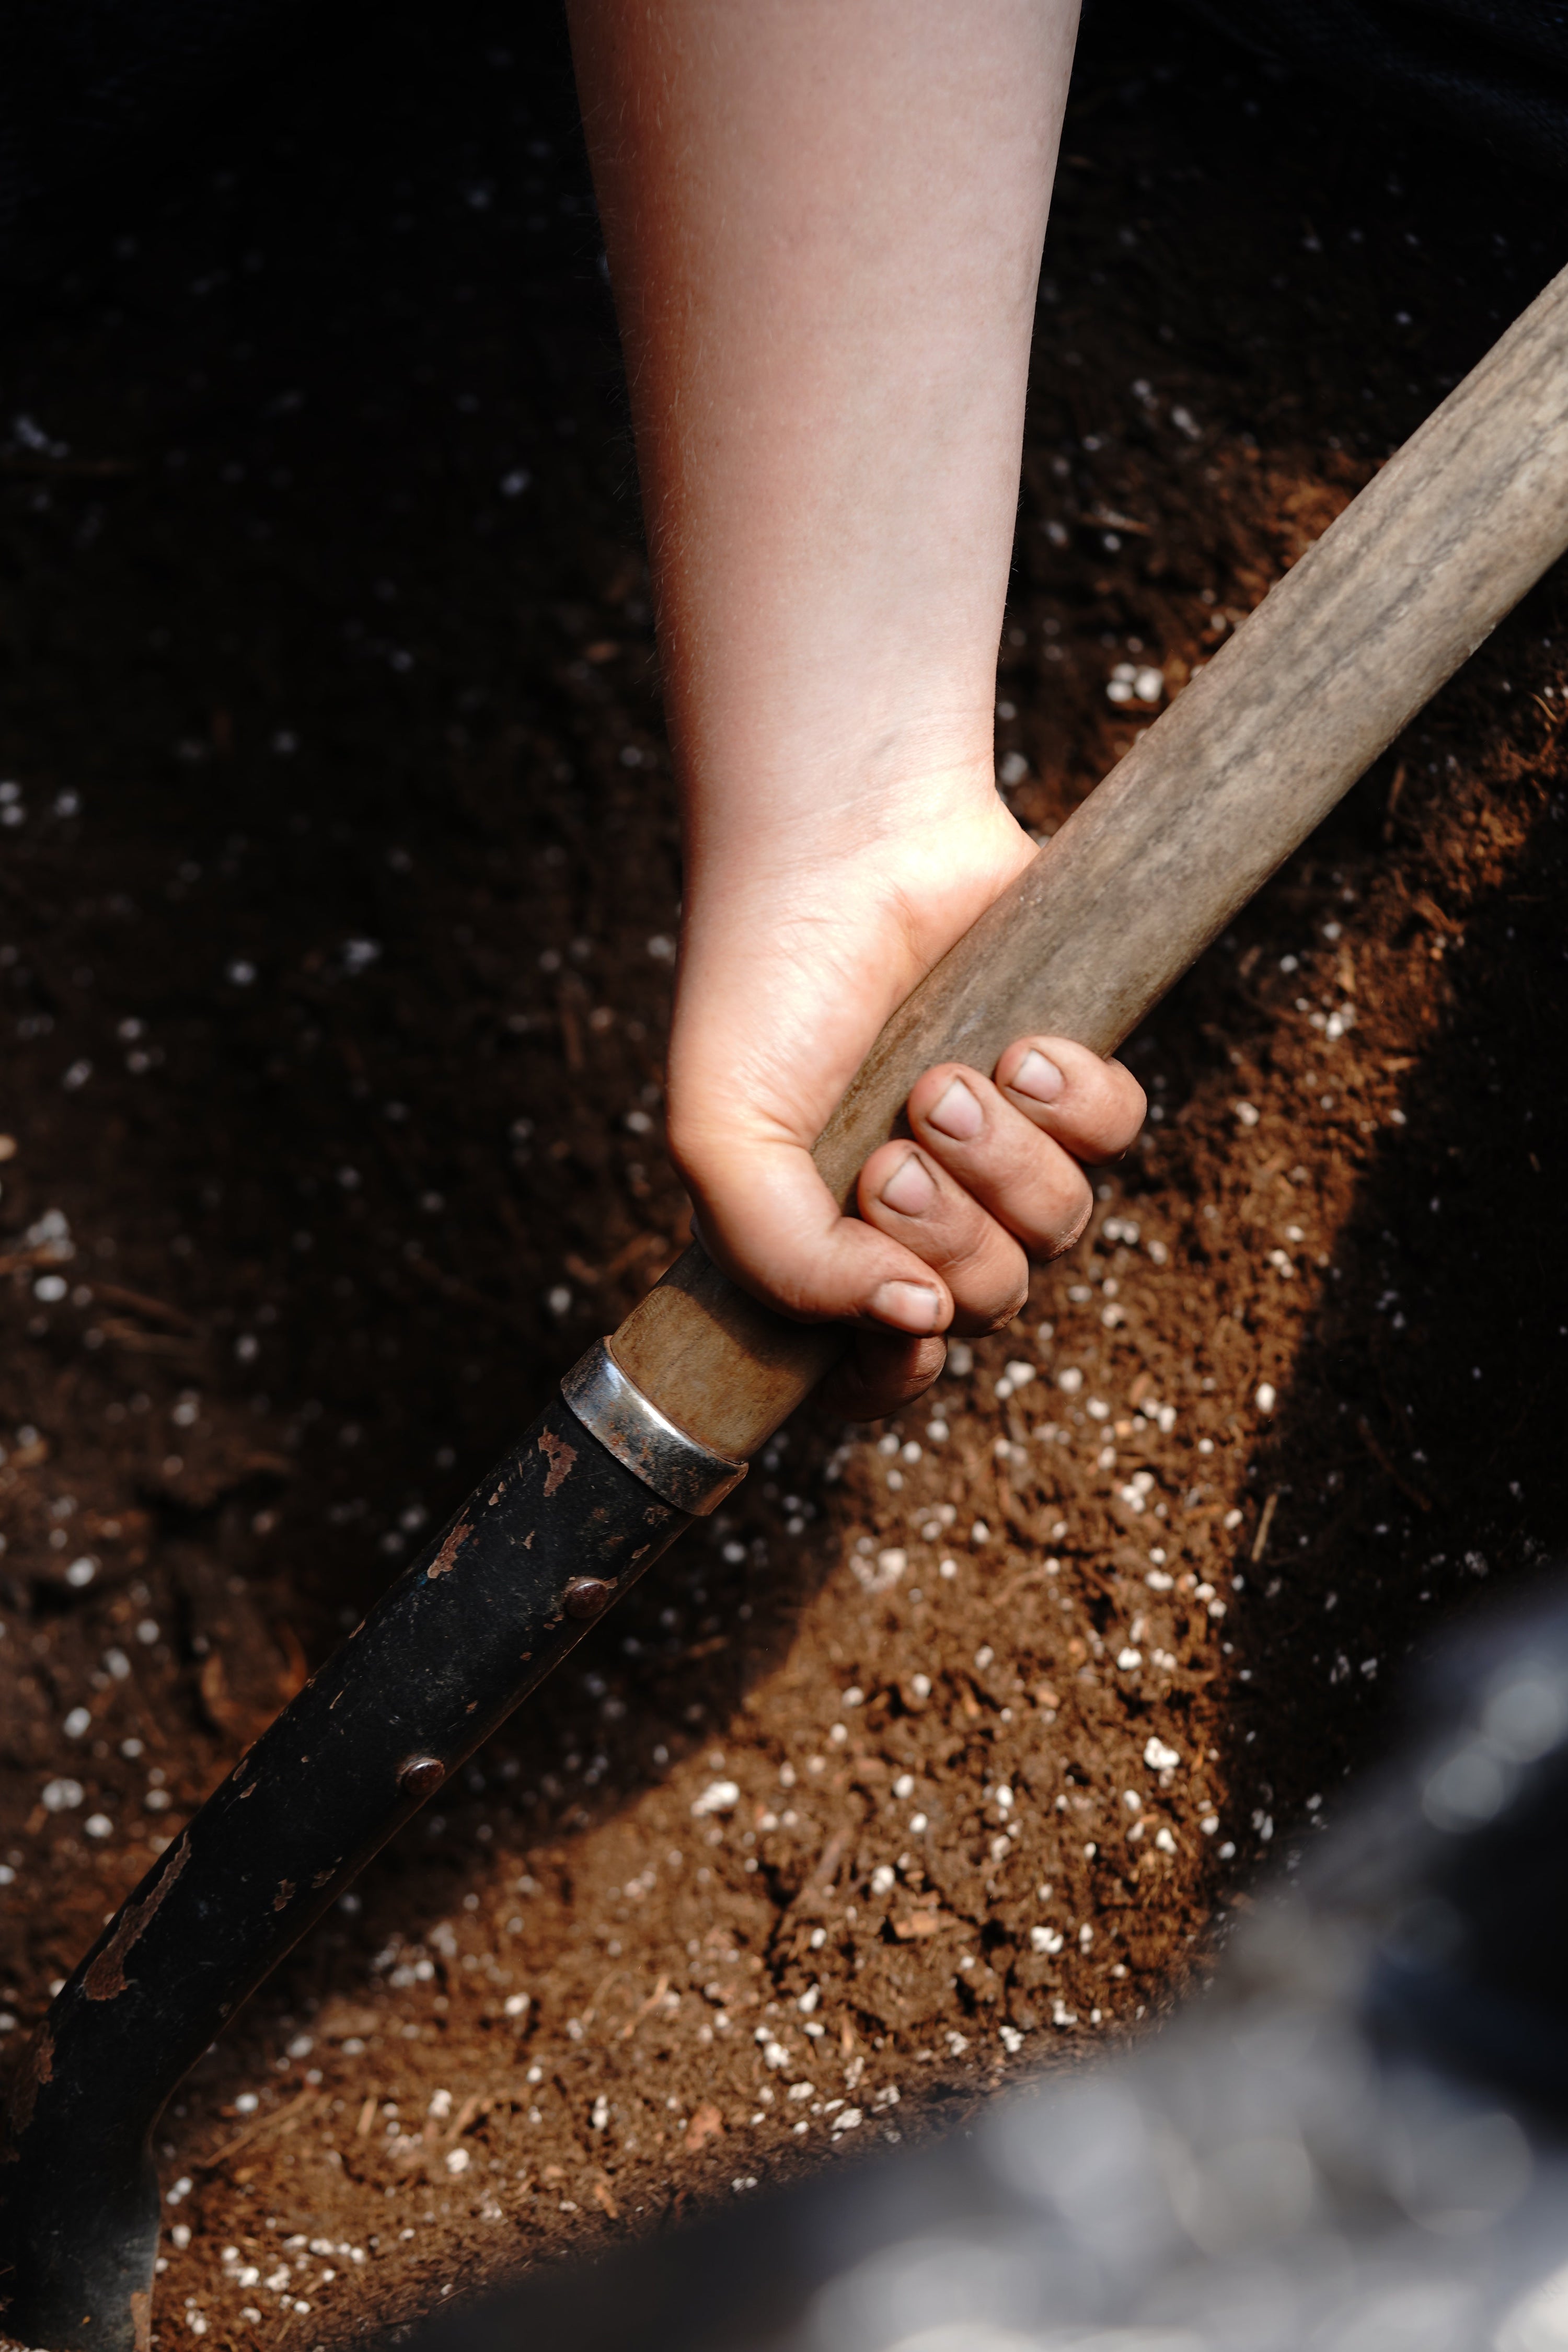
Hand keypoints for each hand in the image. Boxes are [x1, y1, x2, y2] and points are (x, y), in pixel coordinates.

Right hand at [666, 779, 1145, 1418]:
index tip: (905, 1314)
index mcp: (832, 1239)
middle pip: (990, 1303)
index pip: (888, 1370)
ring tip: (948, 1083)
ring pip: (1061, 1231)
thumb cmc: (764, 986)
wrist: (840, 845)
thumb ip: (786, 1263)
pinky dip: (1078, 1105)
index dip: (905, 1369)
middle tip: (894, 1158)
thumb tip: (917, 1319)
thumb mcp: (719, 1139)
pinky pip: (1119, 1140)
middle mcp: (926, 1206)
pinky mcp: (1072, 1076)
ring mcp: (1004, 1144)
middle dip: (948, 1237)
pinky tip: (1023, 1049)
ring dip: (1005, 1169)